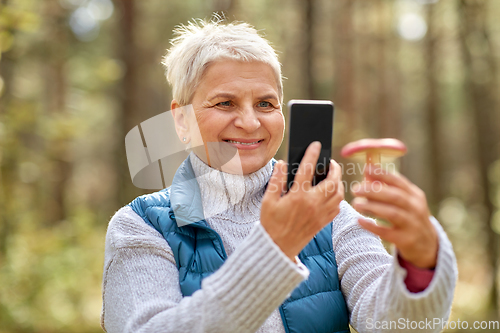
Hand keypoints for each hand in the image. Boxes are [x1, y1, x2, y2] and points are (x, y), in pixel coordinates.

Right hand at [261, 142, 343, 260]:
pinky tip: (332, 193)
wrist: (278, 247)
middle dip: (334, 168)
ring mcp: (320, 213)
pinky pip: (337, 207)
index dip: (312, 154)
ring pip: (338, 194)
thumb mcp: (268, 200)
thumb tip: (282, 163)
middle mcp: (312, 204)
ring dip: (338, 182)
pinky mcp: (323, 222)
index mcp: (297, 196)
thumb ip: (276, 180)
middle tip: (331, 162)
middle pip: (331, 181)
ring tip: (333, 176)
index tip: (316, 145)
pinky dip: (338, 197)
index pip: (307, 169)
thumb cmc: (271, 223)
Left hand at [351, 165, 437, 268]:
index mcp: (415, 195)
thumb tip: (367, 172)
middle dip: (374, 191)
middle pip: (395, 196)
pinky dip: (372, 226)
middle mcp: (416, 208)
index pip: (398, 181)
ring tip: (356, 204)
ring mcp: (412, 225)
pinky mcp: (406, 240)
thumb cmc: (409, 218)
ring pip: (392, 213)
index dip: (382, 174)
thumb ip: (387, 188)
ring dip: (372, 207)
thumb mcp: (404, 201)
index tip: (366, 169)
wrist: (426, 245)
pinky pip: (387, 232)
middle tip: (356, 189)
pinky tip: (360, 220)